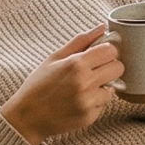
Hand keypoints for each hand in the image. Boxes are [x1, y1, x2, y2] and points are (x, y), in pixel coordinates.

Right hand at [0, 26, 123, 144]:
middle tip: (95, 71)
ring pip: (113, 88)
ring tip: (83, 89)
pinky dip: (95, 102)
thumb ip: (81, 41)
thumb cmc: (38, 85)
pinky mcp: (90, 117)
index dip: (107, 51)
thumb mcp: (54, 58)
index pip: (112, 50)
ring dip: (102, 87)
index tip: (99, 55)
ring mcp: (88, 102)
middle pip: (119, 68)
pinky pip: (104, 105)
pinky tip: (78, 102)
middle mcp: (85, 83)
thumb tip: (103, 27)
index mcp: (76, 64)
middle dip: (109, 67)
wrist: (26, 117)